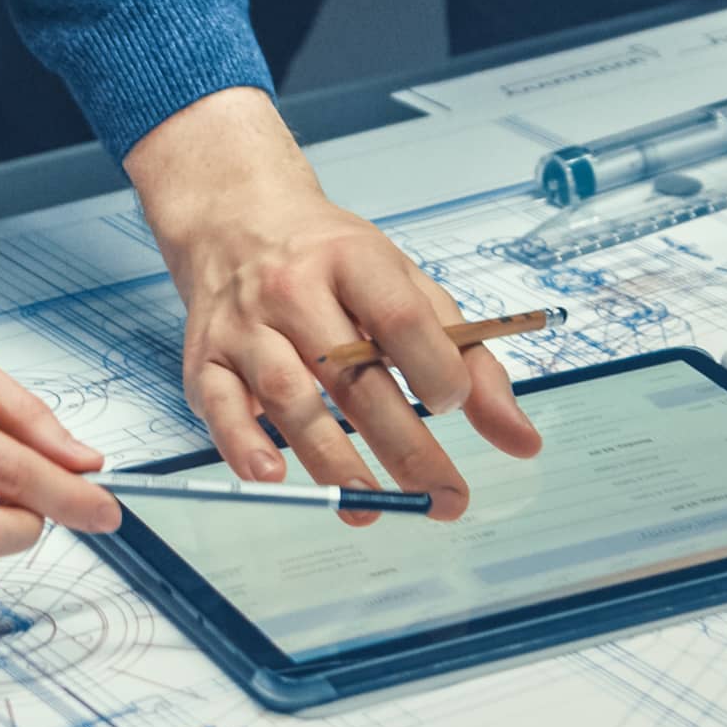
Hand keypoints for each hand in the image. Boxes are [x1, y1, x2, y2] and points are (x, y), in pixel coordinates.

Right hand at [123, 89, 542, 515]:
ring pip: (287, 394)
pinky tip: (274, 478)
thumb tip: (522, 440)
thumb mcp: (406, 285)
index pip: (398, 316)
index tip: (456, 404)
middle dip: (403, 444)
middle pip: (351, 373)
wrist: (235, 219)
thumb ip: (467, 357)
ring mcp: (245, 324)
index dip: (432, 365)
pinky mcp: (204, 358)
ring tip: (369, 506)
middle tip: (443, 496)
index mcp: (353, 260)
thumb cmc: (332, 261)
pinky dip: (242, 444)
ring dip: (329, 457)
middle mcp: (293, 289)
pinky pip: (218, 405)